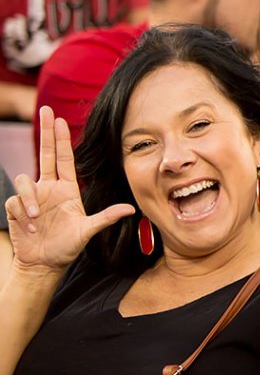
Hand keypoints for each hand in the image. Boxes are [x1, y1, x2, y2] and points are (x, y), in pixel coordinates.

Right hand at [5, 107, 133, 274]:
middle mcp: (48, 188)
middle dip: (45, 132)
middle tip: (44, 111)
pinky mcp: (16, 208)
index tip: (59, 118)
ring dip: (30, 199)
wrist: (44, 263)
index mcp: (66, 189)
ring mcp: (31, 197)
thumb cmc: (67, 246)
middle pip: (45, 154)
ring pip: (24, 181)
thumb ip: (106, 218)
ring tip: (38, 218)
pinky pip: (15, 202)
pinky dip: (23, 215)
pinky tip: (31, 228)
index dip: (61, 139)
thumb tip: (130, 209)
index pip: (63, 159)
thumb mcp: (88, 230)